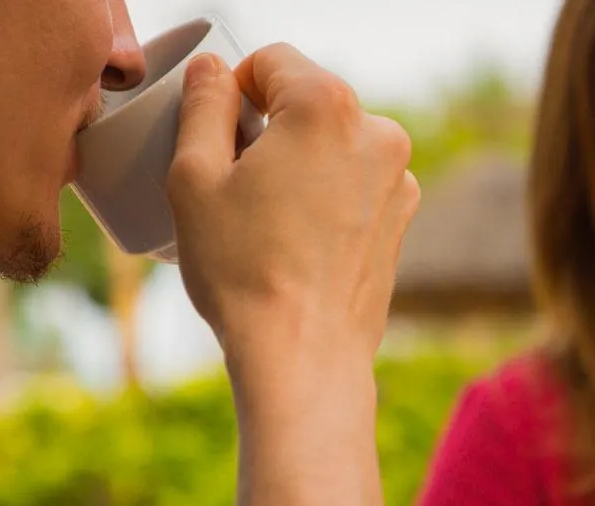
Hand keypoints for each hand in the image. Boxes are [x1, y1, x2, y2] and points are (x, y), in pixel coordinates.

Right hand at [165, 46, 418, 387]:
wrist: (304, 356)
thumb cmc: (244, 272)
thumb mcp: (193, 177)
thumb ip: (202, 106)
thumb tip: (212, 71)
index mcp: (327, 106)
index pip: (271, 60)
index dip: (232, 91)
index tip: (214, 138)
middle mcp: (378, 132)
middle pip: (307, 102)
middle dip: (269, 129)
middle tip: (234, 187)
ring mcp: (399, 178)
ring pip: (332, 145)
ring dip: (299, 164)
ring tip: (266, 222)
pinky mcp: (402, 219)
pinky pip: (353, 185)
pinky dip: (325, 198)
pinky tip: (297, 244)